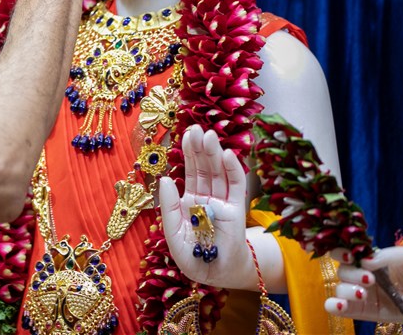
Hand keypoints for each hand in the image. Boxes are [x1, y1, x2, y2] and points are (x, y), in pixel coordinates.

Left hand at [159, 125, 256, 290]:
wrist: (214, 274)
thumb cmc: (191, 257)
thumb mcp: (172, 232)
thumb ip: (167, 207)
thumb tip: (165, 179)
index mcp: (189, 201)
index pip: (190, 171)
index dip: (188, 153)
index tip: (186, 133)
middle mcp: (206, 198)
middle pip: (204, 167)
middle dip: (200, 148)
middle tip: (198, 127)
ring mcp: (223, 202)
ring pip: (219, 173)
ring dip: (214, 154)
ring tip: (209, 135)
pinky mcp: (237, 210)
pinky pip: (235, 186)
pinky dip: (233, 170)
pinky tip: (228, 155)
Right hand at [324, 246, 402, 326]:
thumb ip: (386, 255)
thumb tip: (364, 261)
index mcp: (364, 259)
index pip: (342, 252)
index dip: (340, 252)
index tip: (350, 256)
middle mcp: (358, 275)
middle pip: (341, 271)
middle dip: (352, 274)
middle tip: (371, 278)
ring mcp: (360, 293)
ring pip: (339, 289)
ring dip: (347, 290)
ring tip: (364, 294)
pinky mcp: (363, 311)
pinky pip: (339, 309)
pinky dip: (334, 306)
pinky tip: (341, 305)